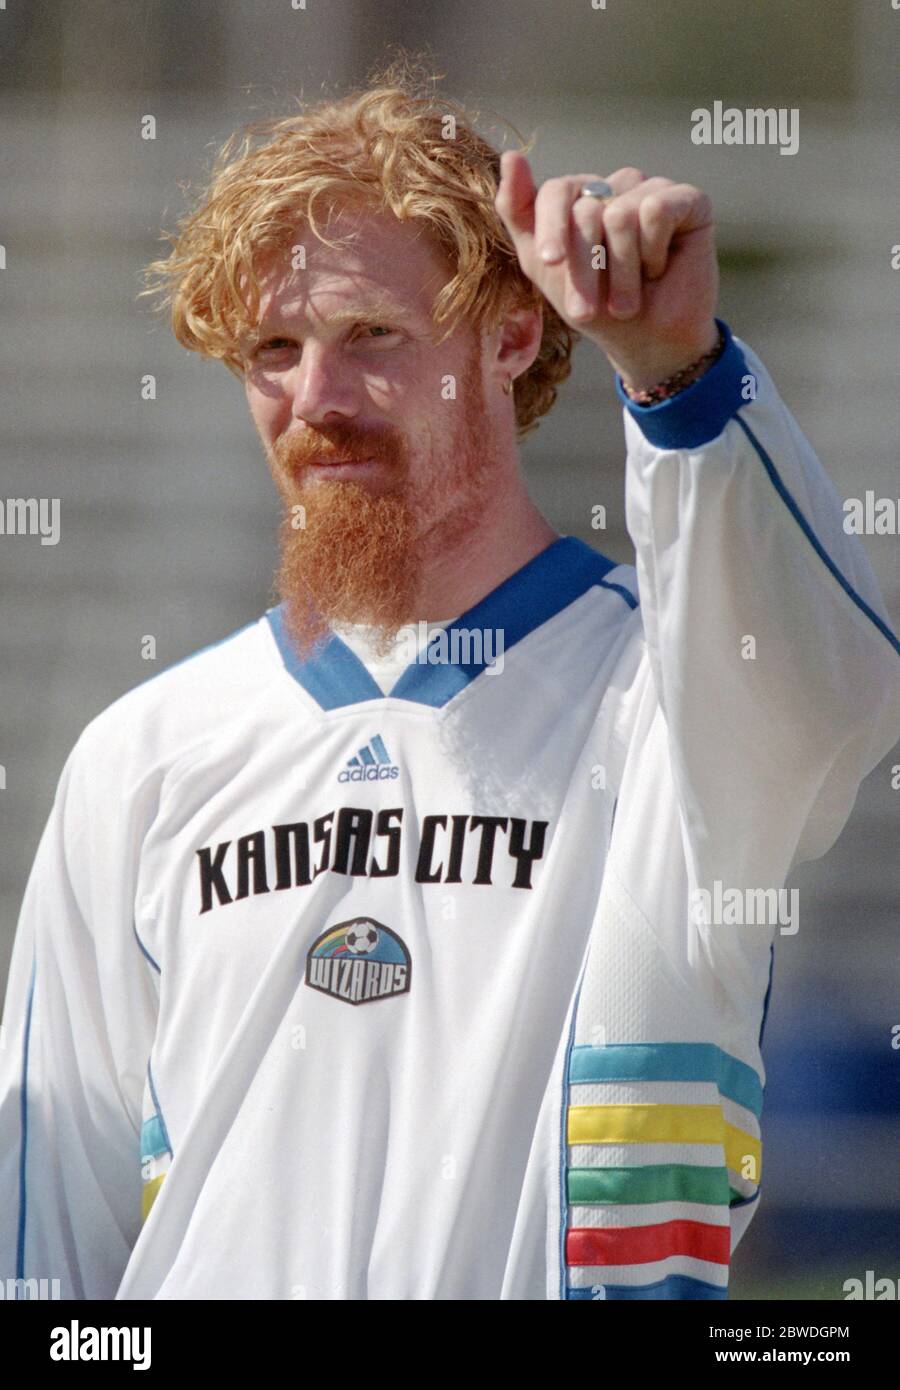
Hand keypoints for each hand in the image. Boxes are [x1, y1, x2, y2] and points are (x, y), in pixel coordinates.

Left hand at [494, 152, 719, 390]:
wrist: (647, 342)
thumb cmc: (596, 306)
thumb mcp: (545, 268)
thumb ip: (519, 213)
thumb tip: (512, 155)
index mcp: (580, 197)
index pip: (557, 193)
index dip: (551, 229)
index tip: (551, 262)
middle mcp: (616, 186)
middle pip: (587, 211)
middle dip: (585, 270)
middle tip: (591, 310)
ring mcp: (652, 189)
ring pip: (621, 215)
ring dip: (621, 272)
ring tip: (630, 296)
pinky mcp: (687, 199)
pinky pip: (656, 211)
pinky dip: (653, 252)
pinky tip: (660, 267)